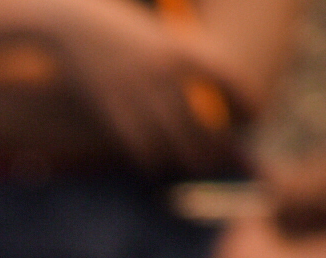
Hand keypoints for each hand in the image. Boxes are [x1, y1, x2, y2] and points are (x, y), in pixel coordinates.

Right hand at [41, 0, 247, 172]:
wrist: (71, 24)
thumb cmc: (117, 29)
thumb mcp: (156, 39)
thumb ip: (179, 64)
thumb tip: (202, 101)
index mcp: (180, 49)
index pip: (229, 79)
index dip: (248, 101)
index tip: (255, 115)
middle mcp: (161, 74)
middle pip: (203, 122)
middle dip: (216, 145)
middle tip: (222, 154)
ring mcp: (134, 94)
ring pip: (171, 142)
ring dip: (184, 158)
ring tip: (192, 164)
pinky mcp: (110, 110)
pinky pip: (139, 145)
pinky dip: (151, 157)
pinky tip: (156, 159)